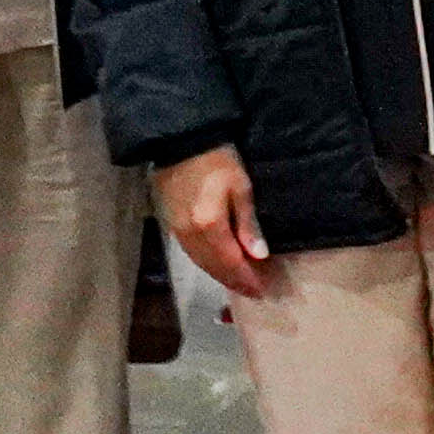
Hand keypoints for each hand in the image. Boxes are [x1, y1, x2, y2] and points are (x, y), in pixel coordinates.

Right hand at [155, 148, 271, 297]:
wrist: (180, 143)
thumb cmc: (218, 161)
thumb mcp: (240, 188)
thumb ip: (248, 224)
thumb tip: (259, 255)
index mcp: (209, 226)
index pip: (231, 262)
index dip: (246, 278)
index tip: (262, 290)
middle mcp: (190, 235)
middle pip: (214, 267)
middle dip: (234, 280)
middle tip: (253, 290)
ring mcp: (176, 231)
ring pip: (201, 262)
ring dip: (220, 274)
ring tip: (239, 281)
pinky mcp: (170, 224)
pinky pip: (191, 253)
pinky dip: (207, 262)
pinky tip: (218, 264)